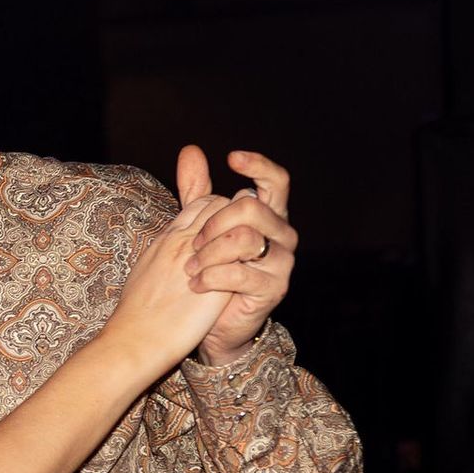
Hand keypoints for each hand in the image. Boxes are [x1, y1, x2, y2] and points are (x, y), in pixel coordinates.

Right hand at [109, 148, 234, 377]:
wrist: (137, 338)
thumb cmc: (137, 310)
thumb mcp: (147, 268)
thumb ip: (164, 250)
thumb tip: (175, 246)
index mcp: (169, 237)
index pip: (205, 203)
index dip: (219, 212)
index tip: (221, 232)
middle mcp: (186, 241)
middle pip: (224, 207)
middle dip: (238, 219)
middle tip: (238, 241)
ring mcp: (203, 259)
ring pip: (238, 227)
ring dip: (246, 238)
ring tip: (242, 258)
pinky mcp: (218, 282)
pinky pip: (243, 258)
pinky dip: (249, 262)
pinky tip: (248, 276)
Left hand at [188, 150, 297, 365]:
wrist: (216, 321)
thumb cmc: (214, 269)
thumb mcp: (203, 227)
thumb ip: (199, 192)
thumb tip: (190, 151)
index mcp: (270, 215)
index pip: (276, 181)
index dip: (258, 165)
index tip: (231, 158)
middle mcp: (283, 235)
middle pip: (251, 207)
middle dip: (214, 222)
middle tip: (193, 242)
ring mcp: (282, 262)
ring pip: (243, 239)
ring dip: (208, 252)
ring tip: (190, 266)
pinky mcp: (274, 288)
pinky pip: (238, 272)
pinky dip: (210, 276)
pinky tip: (196, 283)